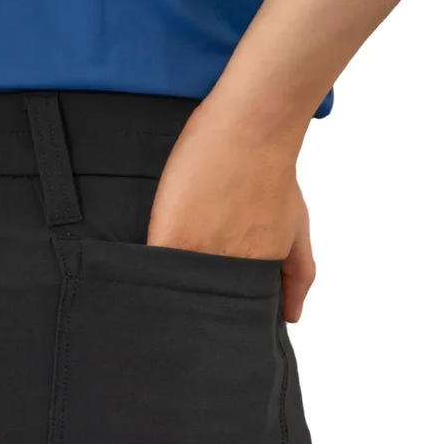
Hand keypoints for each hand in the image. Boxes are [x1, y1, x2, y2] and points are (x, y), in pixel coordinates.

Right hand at [147, 100, 314, 322]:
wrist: (252, 127)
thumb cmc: (274, 170)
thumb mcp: (298, 226)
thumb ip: (298, 273)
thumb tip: (291, 316)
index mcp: (255, 271)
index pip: (229, 308)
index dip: (217, 311)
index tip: (208, 310)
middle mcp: (228, 269)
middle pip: (200, 302)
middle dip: (192, 304)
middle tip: (185, 297)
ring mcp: (197, 255)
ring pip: (174, 288)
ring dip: (167, 290)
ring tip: (163, 281)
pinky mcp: (169, 236)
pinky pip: (153, 267)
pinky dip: (148, 272)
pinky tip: (143, 272)